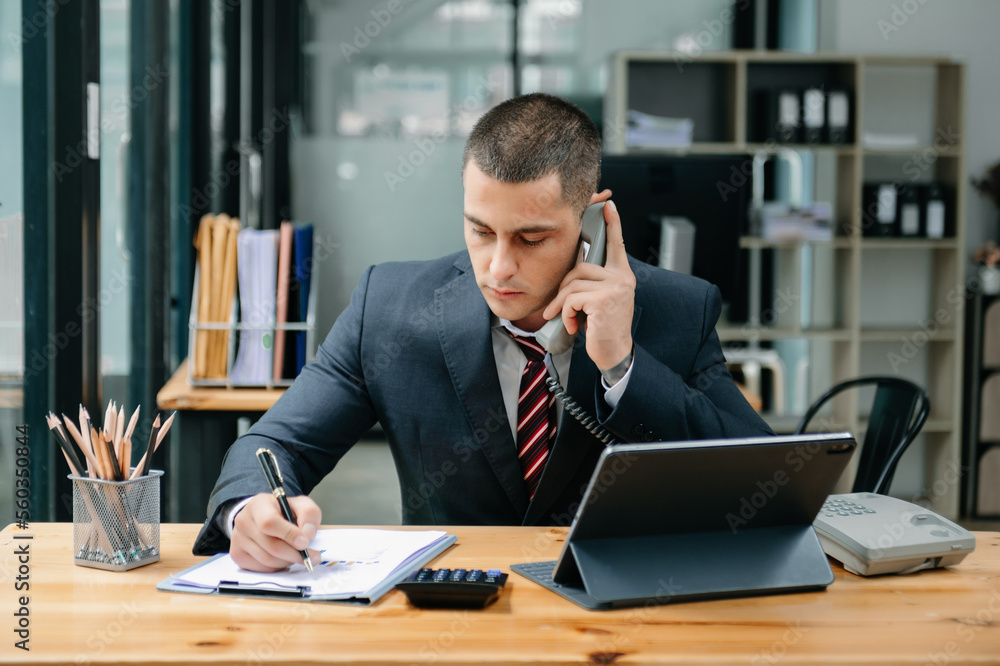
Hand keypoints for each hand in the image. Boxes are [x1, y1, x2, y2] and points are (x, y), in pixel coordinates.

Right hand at [230, 493, 322, 571]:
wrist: (263, 516)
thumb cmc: (283, 510)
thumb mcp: (300, 504)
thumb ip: (308, 514)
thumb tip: (308, 534)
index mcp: (258, 505)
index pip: (270, 523)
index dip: (289, 535)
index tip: (305, 542)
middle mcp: (243, 521)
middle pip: (271, 545)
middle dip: (295, 554)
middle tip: (312, 556)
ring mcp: (237, 539)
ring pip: (268, 560)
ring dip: (288, 561)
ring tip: (298, 555)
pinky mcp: (237, 554)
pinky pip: (262, 568)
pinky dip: (278, 566)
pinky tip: (284, 557)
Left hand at [542, 197, 635, 374]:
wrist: (614, 354)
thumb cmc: (602, 328)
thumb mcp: (599, 301)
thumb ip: (592, 284)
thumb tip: (571, 272)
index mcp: (621, 275)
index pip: (616, 245)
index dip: (612, 224)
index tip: (608, 205)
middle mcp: (622, 278)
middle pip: (580, 269)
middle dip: (563, 289)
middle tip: (556, 308)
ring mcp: (615, 288)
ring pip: (573, 284)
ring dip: (561, 305)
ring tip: (564, 319)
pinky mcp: (604, 300)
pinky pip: (572, 299)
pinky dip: (566, 314)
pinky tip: (573, 326)